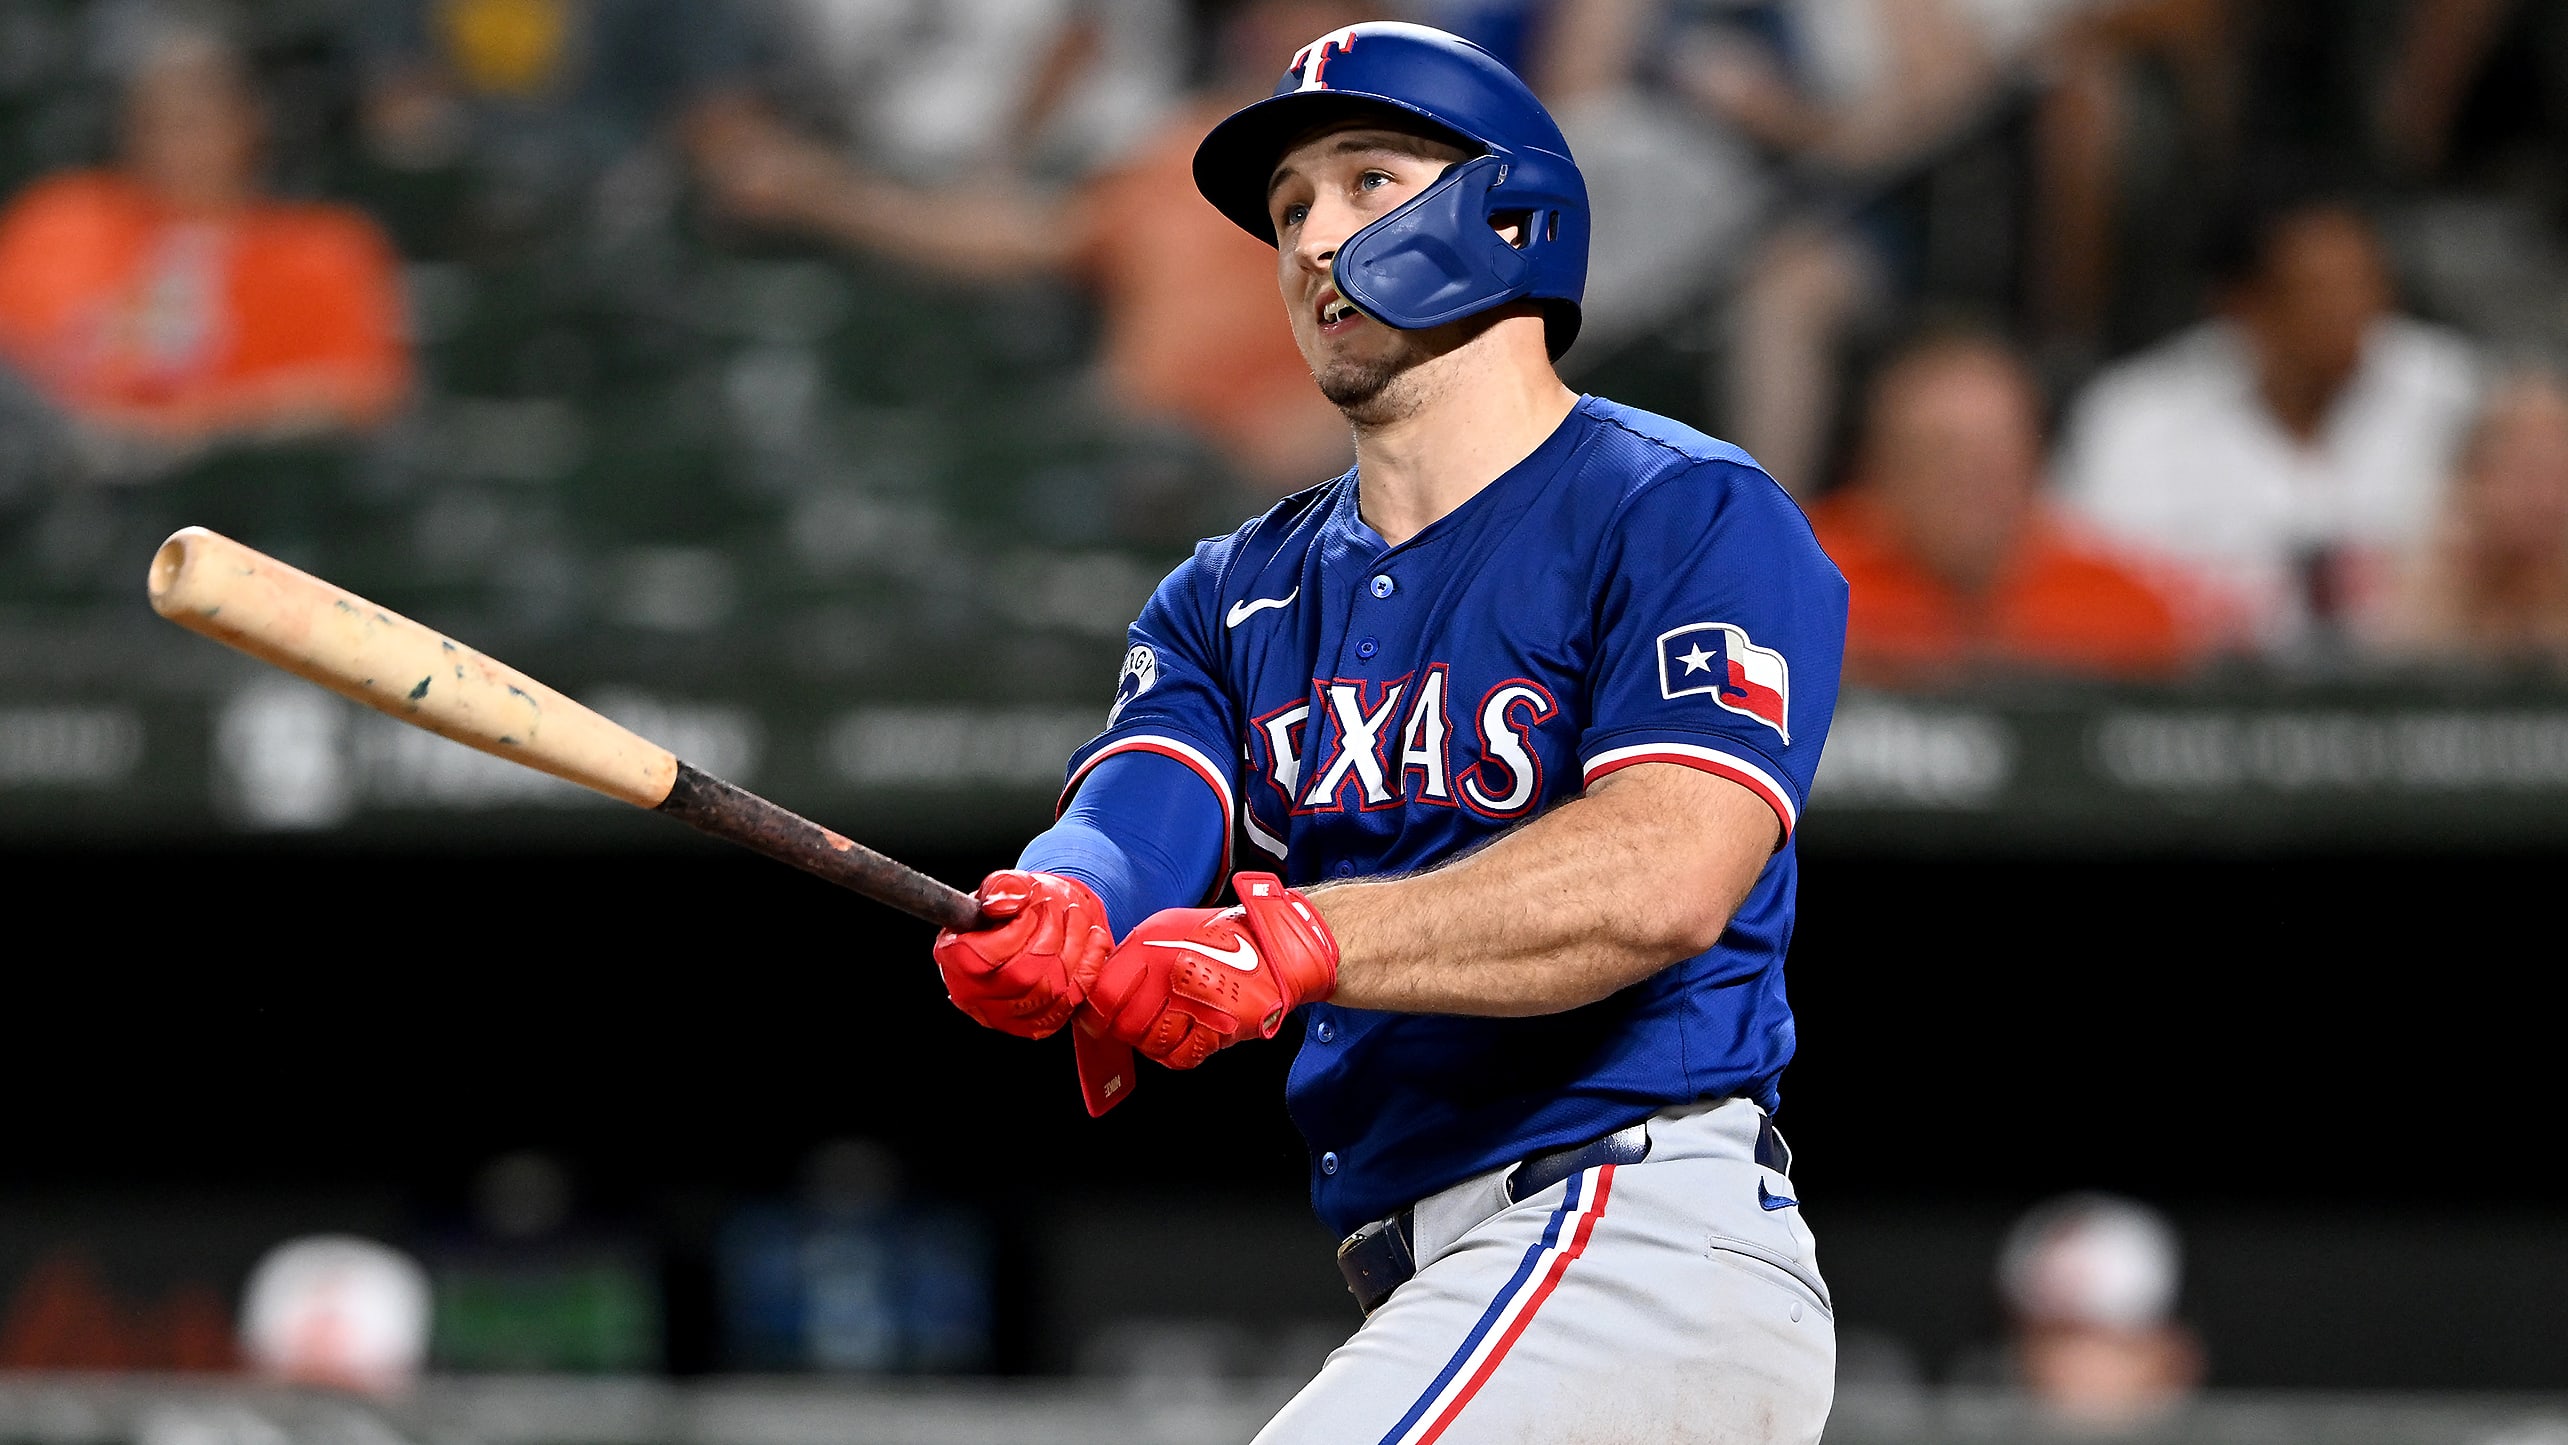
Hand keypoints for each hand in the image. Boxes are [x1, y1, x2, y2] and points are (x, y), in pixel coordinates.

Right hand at [932, 871, 1111, 1038]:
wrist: (1042, 924)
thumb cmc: (1018, 906)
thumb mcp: (1007, 884)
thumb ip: (1003, 887)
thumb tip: (1003, 905)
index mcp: (954, 957)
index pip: (979, 957)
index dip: (1013, 933)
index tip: (1028, 911)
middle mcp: (972, 994)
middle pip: (1021, 977)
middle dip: (1050, 937)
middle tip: (1057, 909)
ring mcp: (1002, 1016)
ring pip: (1049, 992)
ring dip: (1074, 947)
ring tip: (1076, 918)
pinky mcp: (1033, 1025)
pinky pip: (1068, 1005)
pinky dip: (1088, 968)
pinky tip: (1093, 940)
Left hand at [1084, 874, 1338, 1069]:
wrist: (1275, 948)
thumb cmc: (1220, 938)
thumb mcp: (1166, 928)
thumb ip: (1132, 957)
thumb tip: (1101, 990)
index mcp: (1153, 946)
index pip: (1104, 995)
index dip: (1095, 1013)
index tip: (1097, 1019)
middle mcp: (1172, 974)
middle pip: (1125, 1025)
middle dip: (1125, 1029)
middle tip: (1136, 1022)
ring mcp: (1196, 1002)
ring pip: (1151, 1044)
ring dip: (1152, 1041)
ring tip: (1165, 1024)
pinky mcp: (1220, 1028)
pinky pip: (1181, 1056)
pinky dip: (1177, 1052)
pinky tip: (1184, 1034)